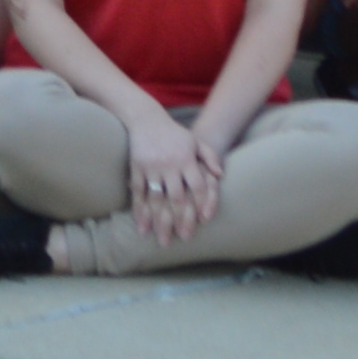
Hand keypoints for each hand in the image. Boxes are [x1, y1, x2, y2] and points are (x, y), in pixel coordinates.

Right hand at [126, 120, 226, 246]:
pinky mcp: (137, 168)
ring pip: (156, 199)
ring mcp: (152, 168)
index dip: (201, 204)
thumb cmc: (174, 133)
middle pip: (177, 198)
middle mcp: (170, 166)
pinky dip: (139, 211)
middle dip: (180, 220)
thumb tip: (220, 176)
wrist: (146, 119)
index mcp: (186, 160)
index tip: (202, 222)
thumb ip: (210, 157)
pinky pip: (138, 193)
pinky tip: (142, 226)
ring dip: (158, 221)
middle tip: (183, 239)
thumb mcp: (196, 141)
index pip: (198, 186)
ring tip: (161, 239)